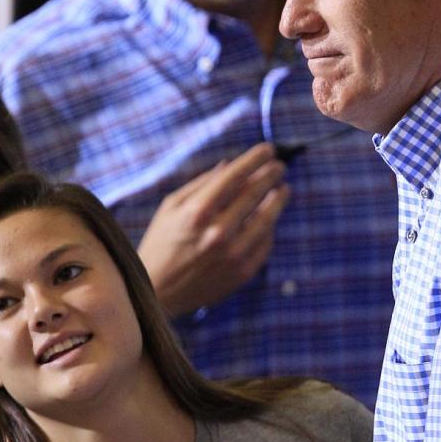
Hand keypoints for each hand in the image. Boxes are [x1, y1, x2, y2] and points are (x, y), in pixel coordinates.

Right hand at [139, 143, 289, 316]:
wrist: (158, 291)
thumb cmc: (161, 243)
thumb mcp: (171, 207)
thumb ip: (201, 184)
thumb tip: (229, 165)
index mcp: (198, 211)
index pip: (235, 176)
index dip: (255, 159)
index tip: (268, 149)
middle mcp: (218, 232)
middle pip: (255, 194)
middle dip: (270, 175)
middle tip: (279, 166)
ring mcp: (234, 254)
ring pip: (267, 220)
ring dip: (278, 201)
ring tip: (282, 190)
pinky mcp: (243, 272)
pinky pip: (265, 244)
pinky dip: (269, 229)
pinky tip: (269, 220)